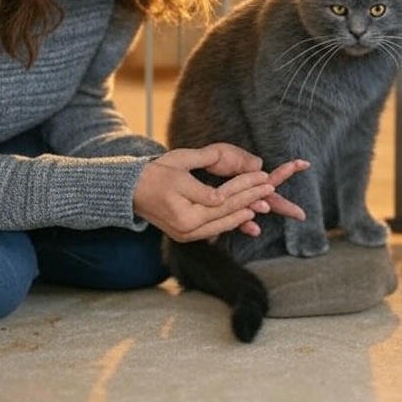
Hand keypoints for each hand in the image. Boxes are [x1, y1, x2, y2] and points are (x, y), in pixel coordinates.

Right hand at [132, 144, 307, 241]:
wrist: (130, 191)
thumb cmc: (155, 172)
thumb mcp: (179, 166)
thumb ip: (201, 182)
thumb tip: (222, 197)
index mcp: (184, 211)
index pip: (225, 197)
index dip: (247, 185)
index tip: (265, 176)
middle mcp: (185, 228)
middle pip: (226, 211)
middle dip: (250, 198)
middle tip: (271, 188)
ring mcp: (185, 234)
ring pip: (222, 224)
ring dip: (243, 213)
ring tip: (263, 204)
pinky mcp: (185, 235)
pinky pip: (212, 229)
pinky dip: (229, 222)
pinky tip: (244, 215)